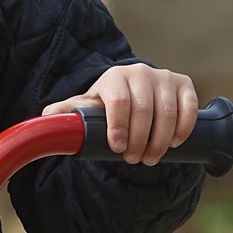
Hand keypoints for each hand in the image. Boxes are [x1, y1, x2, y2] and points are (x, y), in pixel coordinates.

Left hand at [43, 63, 197, 166]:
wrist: (134, 94)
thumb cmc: (106, 105)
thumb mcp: (86, 109)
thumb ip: (65, 113)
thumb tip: (43, 118)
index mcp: (113, 77)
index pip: (119, 101)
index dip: (119, 127)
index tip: (118, 149)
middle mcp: (140, 72)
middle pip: (144, 110)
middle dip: (140, 140)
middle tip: (135, 160)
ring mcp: (164, 77)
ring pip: (167, 112)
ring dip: (161, 140)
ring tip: (151, 158)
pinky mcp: (183, 84)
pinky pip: (189, 106)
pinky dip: (183, 127)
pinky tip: (174, 142)